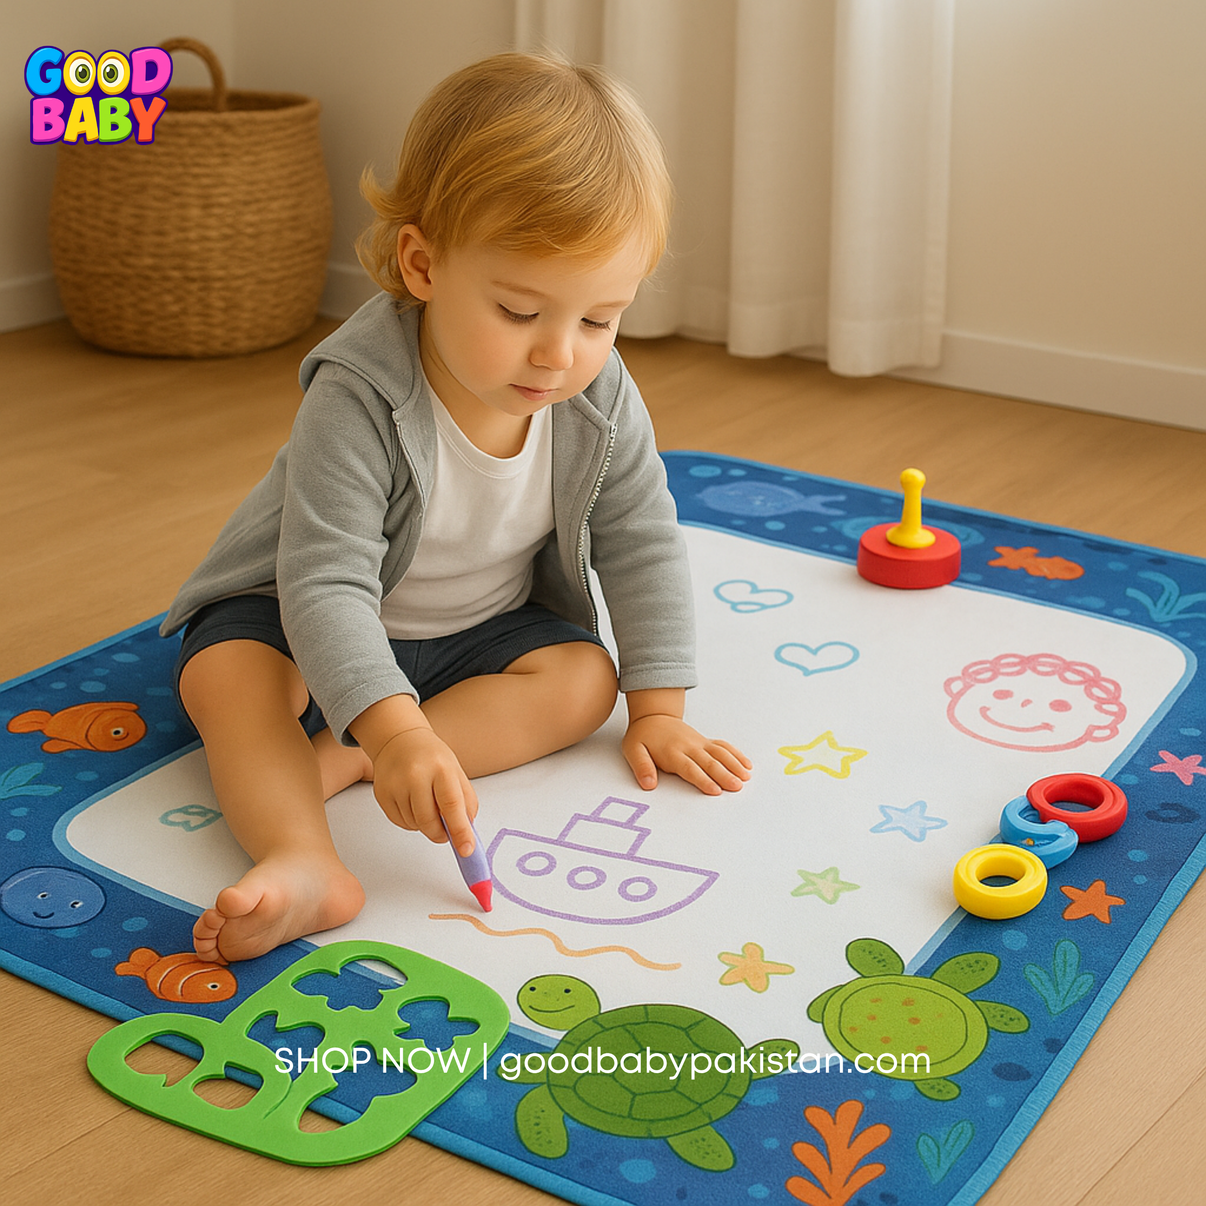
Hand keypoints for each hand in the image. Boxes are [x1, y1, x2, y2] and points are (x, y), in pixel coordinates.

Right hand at [370, 726, 478, 854]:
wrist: (399, 740)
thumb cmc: (432, 758)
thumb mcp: (456, 772)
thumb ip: (465, 801)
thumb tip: (466, 833)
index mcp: (440, 768)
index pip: (451, 805)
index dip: (460, 830)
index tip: (467, 850)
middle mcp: (415, 775)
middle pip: (428, 821)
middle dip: (441, 834)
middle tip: (447, 832)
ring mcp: (395, 785)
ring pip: (414, 825)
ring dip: (425, 825)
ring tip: (428, 804)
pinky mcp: (381, 795)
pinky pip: (400, 823)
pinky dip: (411, 821)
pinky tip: (413, 804)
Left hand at [622, 713, 751, 795]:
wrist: (653, 716)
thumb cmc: (642, 736)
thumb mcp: (632, 750)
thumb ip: (641, 767)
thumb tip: (648, 784)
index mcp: (672, 752)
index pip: (690, 768)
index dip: (702, 779)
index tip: (715, 790)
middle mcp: (689, 747)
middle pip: (709, 762)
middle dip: (724, 775)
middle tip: (737, 786)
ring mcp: (699, 743)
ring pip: (720, 753)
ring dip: (734, 765)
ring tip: (746, 777)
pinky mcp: (705, 741)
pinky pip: (723, 746)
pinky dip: (736, 755)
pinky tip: (746, 765)